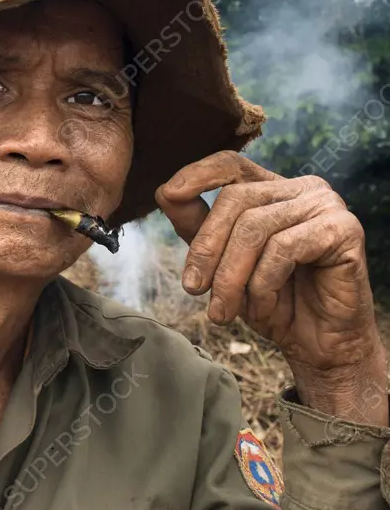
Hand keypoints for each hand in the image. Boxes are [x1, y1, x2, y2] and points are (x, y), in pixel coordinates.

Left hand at [156, 151, 387, 423]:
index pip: (230, 164)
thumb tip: (165, 192)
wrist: (318, 345)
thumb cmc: (271, 301)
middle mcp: (303, 189)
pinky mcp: (344, 230)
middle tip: (193, 289)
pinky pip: (284, 248)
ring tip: (222, 311)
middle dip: (206, 248)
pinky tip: (262, 308)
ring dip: (230, 276)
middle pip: (235, 199)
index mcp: (273, 189)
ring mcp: (327, 205)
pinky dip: (263, 283)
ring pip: (255, 227)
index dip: (196, 174)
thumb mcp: (223, 261)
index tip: (168, 195)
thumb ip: (197, 226)